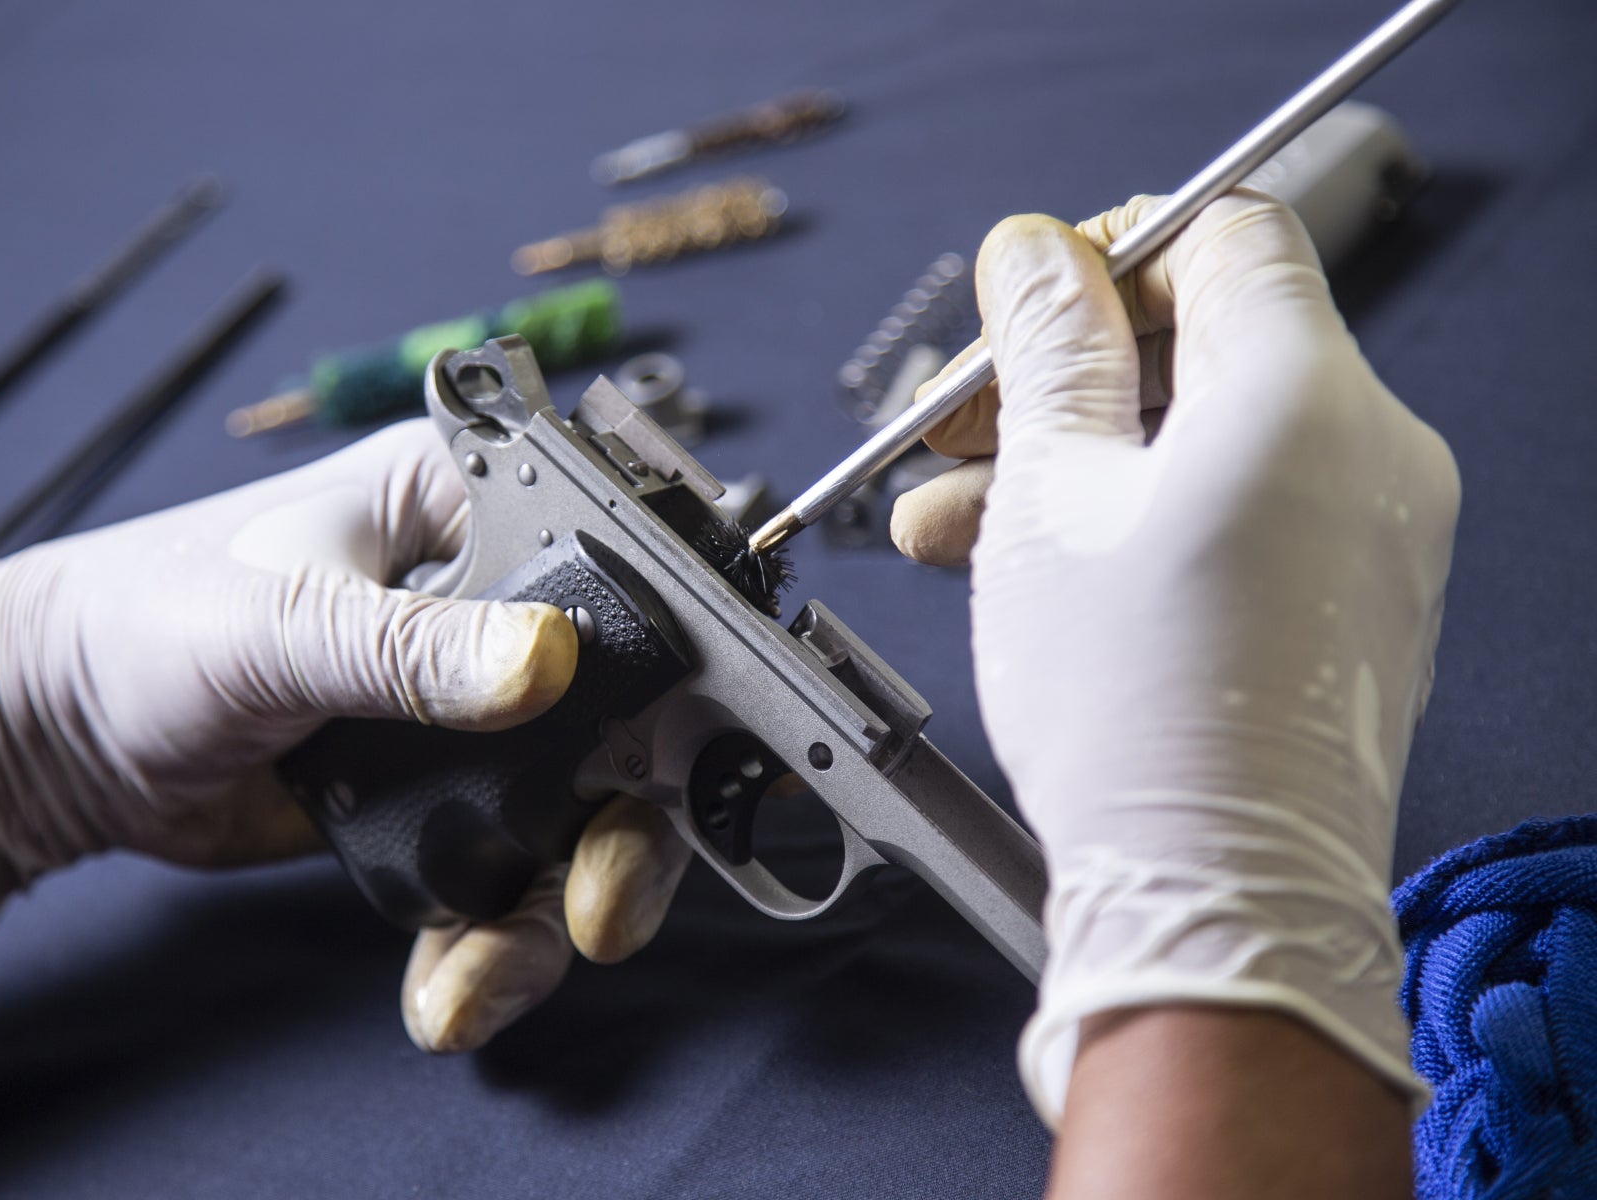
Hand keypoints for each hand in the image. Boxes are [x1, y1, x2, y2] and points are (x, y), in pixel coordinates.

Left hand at [0, 418, 687, 1049]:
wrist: (58, 734)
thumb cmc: (142, 621)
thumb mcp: (271, 622)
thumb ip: (406, 645)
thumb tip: (542, 663)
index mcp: (475, 504)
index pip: (628, 567)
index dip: (689, 656)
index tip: (707, 751)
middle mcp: (504, 602)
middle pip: (639, 715)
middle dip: (631, 829)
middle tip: (603, 912)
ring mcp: (485, 707)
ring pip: (586, 813)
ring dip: (554, 911)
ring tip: (478, 983)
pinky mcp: (452, 790)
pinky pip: (515, 871)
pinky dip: (495, 939)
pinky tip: (448, 989)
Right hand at [890, 194, 1458, 1121]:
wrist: (1218, 896)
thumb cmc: (1138, 708)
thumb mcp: (1049, 499)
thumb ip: (1046, 353)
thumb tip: (1036, 253)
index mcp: (1303, 391)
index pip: (1223, 236)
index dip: (1107, 253)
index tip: (1022, 306)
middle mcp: (1367, 448)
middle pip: (1203, 341)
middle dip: (1058, 374)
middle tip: (953, 421)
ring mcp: (1370, 534)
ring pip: (1202, 440)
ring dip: (1070, 460)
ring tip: (949, 519)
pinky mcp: (1349, 605)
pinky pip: (1236, 515)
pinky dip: (1132, 521)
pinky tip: (1026, 565)